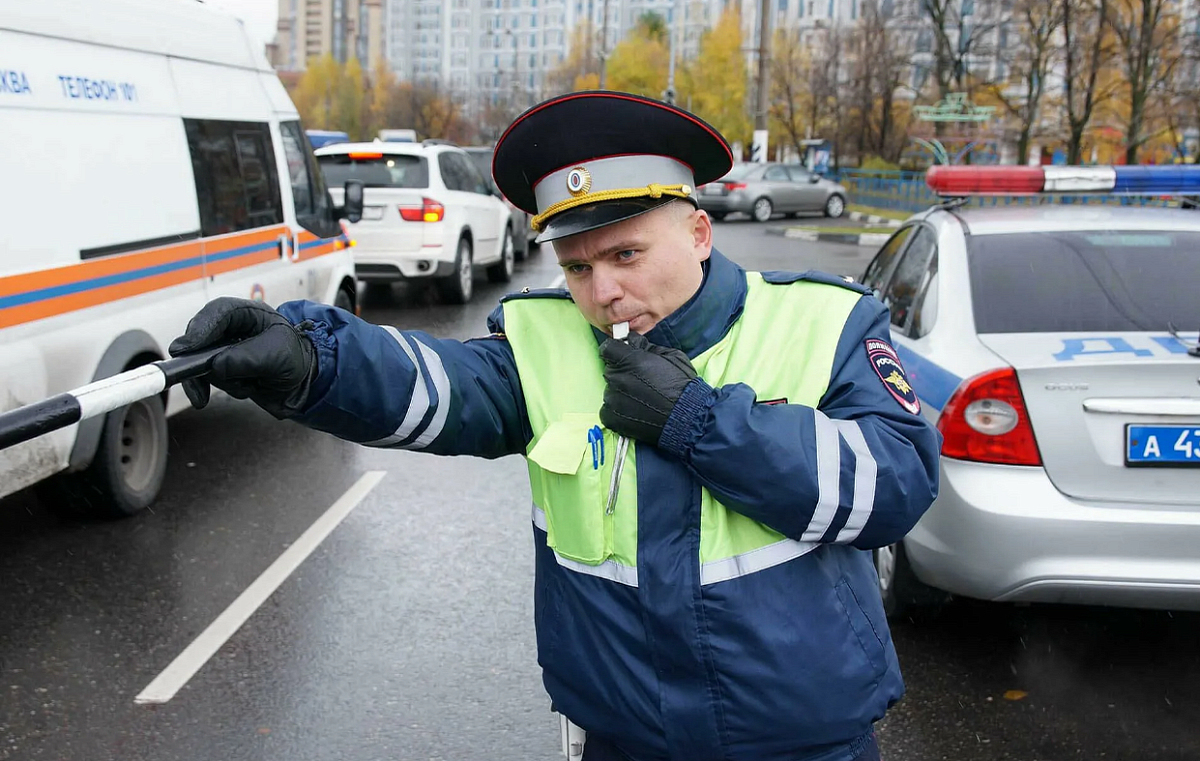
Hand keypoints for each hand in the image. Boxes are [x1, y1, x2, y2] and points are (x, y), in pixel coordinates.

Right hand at [168, 298, 317, 418]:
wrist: (306, 384)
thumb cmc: (296, 359)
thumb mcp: (276, 356)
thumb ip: (245, 359)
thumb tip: (216, 366)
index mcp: (248, 314)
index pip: (217, 312)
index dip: (199, 329)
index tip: (184, 349)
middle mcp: (232, 329)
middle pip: (200, 339)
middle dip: (200, 361)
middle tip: (194, 379)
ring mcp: (226, 350)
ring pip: (204, 364)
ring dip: (224, 379)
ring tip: (251, 383)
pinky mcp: (224, 370)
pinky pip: (212, 380)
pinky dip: (228, 388)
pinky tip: (249, 388)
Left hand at [599, 333, 697, 445]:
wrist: (687, 418)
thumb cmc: (682, 385)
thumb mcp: (671, 356)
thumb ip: (647, 346)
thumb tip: (632, 341)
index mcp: (629, 360)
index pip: (607, 348)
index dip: (616, 351)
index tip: (623, 356)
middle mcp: (617, 378)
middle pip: (611, 370)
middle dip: (622, 373)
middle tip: (641, 381)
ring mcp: (612, 399)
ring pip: (610, 390)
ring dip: (621, 393)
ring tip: (642, 400)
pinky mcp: (612, 418)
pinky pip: (608, 410)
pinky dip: (619, 410)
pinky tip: (635, 411)